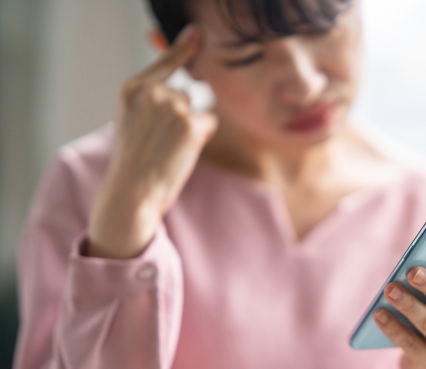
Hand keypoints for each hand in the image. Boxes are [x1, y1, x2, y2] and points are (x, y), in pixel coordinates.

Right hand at [87, 26, 217, 258]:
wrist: (132, 192)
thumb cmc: (134, 162)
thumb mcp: (134, 121)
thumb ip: (154, 100)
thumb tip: (189, 88)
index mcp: (132, 88)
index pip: (164, 62)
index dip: (182, 49)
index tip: (197, 35)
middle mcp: (152, 92)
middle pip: (184, 94)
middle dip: (181, 116)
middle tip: (160, 143)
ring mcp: (172, 106)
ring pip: (196, 109)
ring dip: (190, 127)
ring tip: (167, 148)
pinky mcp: (191, 124)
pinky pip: (208, 123)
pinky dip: (201, 138)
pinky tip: (181, 152)